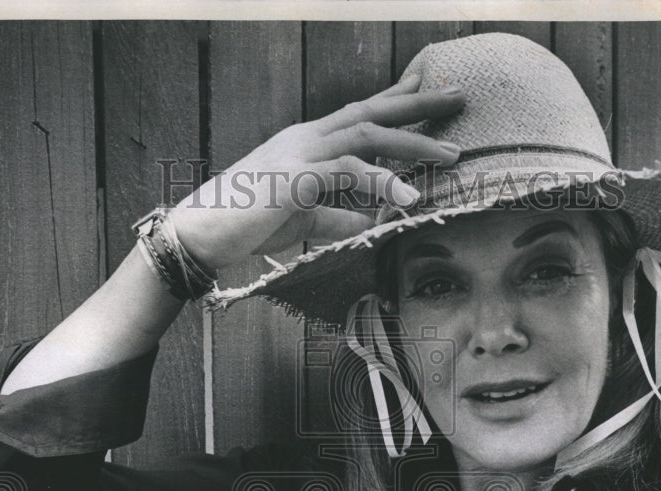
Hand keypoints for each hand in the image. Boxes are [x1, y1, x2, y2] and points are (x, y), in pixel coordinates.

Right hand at [169, 75, 464, 277]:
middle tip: (459, 97)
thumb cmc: (248, 223)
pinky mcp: (294, 178)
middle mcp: (307, 138)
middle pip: (371, 111)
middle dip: (418, 103)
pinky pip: (346, 173)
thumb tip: (372, 222)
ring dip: (412, 142)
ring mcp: (299, 153)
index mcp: (308, 143)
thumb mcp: (304, 218)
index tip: (429, 88)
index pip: (360, 113)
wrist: (202, 233)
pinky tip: (408, 198)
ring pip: (366, 135)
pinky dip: (381, 182)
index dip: (397, 100)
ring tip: (451, 155)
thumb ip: (340, 216)